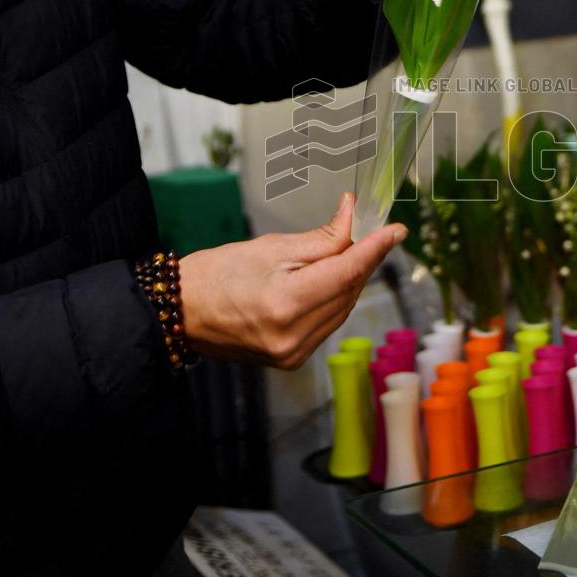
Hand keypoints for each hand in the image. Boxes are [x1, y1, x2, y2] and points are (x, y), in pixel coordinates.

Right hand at [178, 192, 406, 368]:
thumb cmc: (217, 274)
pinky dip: (334, 300)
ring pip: (344, 308)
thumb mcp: (270, 247)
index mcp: (286, 304)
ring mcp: (294, 353)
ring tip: (342, 254)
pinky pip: (329, 323)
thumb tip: (354, 216)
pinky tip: (327, 282)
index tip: (396, 230)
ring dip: (350, 280)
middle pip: (349, 291)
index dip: (375, 248)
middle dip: (362, 260)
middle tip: (368, 231)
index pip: (347, 272)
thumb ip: (321, 238)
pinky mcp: (293, 360)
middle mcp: (294, 336)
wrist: (181, 312)